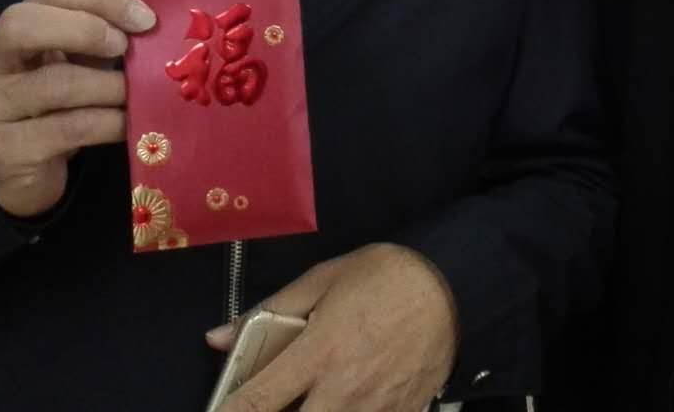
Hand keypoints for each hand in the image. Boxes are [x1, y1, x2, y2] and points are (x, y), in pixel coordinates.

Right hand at [0, 0, 155, 217]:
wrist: (21, 174)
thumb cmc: (54, 108)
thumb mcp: (74, 64)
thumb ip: (101, 39)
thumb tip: (152, 26)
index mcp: (10, 30)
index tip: (145, 18)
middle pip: (22, 26)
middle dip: (83, 30)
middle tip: (124, 48)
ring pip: (54, 84)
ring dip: (109, 87)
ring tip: (137, 93)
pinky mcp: (7, 151)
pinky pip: (69, 129)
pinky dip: (110, 123)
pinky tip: (129, 125)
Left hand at [209, 243, 459, 411]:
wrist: (455, 283)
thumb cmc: (386, 275)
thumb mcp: (323, 278)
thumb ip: (269, 311)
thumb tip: (218, 336)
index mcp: (318, 353)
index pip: (258, 400)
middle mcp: (344, 390)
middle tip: (276, 399)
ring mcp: (376, 408)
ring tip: (312, 394)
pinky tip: (347, 400)